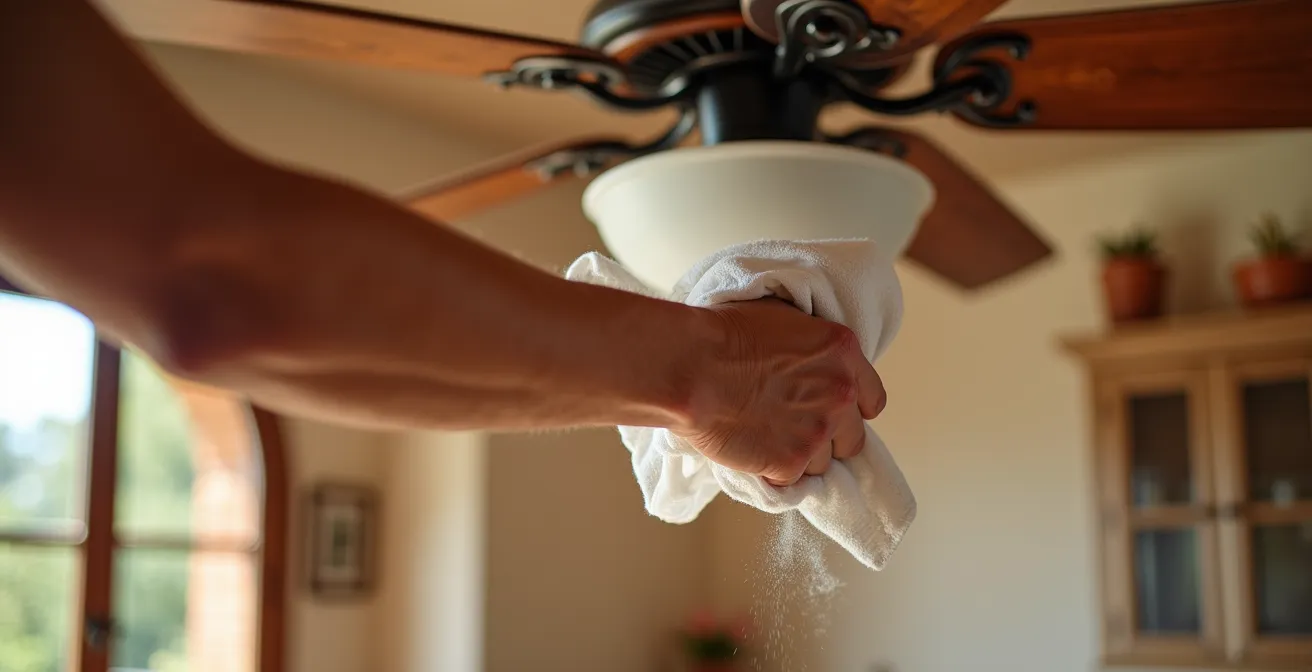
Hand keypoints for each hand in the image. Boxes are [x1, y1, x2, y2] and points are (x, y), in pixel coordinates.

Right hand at [678, 298, 885, 485]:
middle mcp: (840, 394)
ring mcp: (817, 432)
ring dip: (799, 455)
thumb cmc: (724, 334)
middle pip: (854, 438)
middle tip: (795, 428)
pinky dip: (773, 471)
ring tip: (766, 438)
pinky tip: (752, 449)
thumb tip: (811, 361)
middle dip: (829, 437)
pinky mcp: (790, 464)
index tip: (831, 410)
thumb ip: (811, 347)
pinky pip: (791, 479)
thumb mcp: (783, 319)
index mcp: (843, 353)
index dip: (850, 408)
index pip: (872, 398)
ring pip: (822, 463)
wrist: (692, 366)